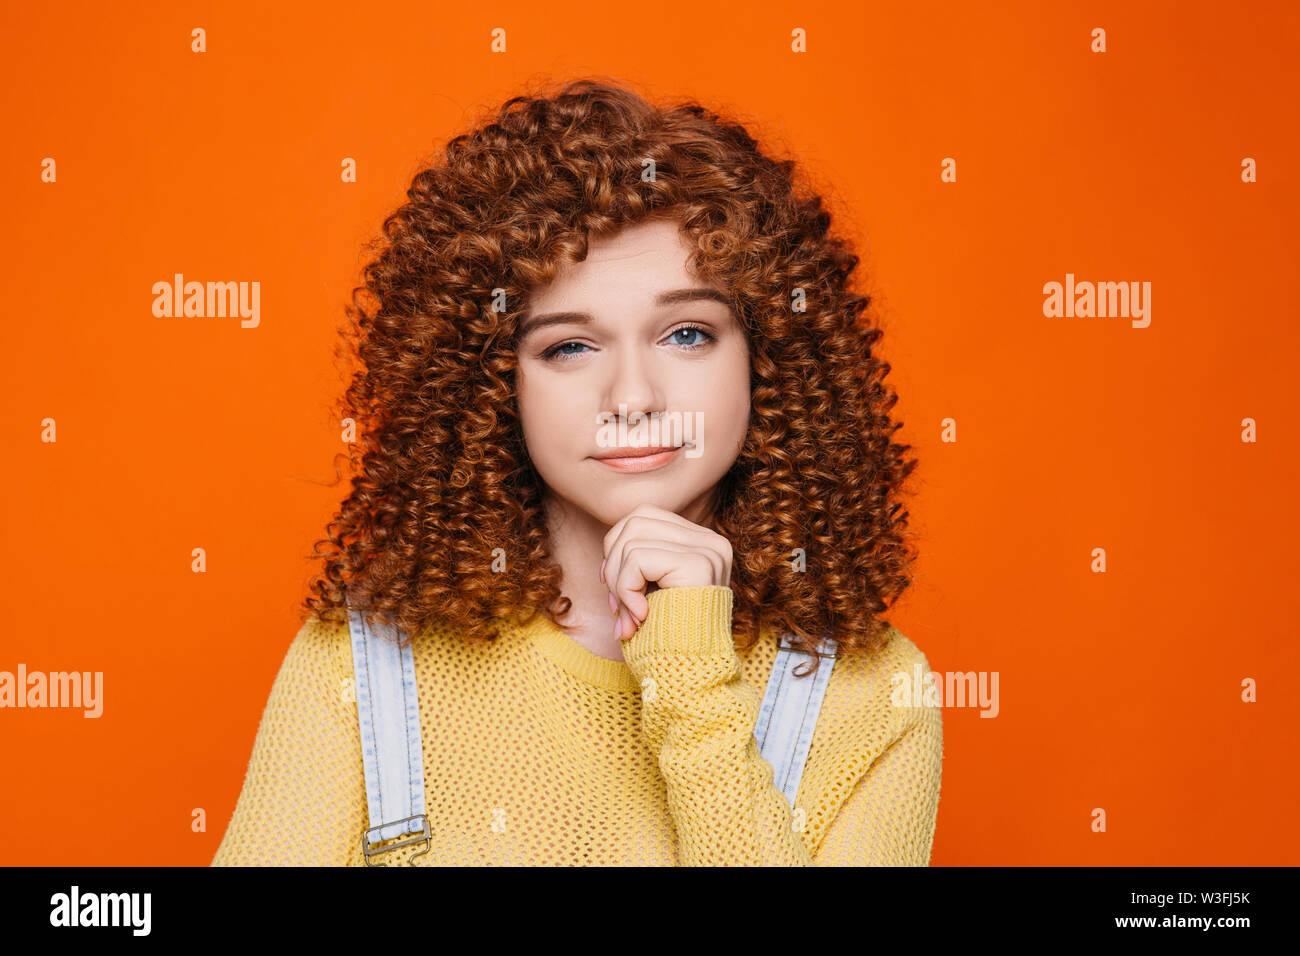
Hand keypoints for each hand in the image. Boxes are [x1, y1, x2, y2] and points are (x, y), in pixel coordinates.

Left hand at [599, 504, 732, 640]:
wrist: (691, 680)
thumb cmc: (668, 643)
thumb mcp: (649, 594)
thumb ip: (636, 565)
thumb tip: (608, 556)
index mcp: (703, 544)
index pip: (644, 518)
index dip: (618, 548)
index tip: (613, 590)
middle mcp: (712, 542)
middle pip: (636, 520)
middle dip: (614, 564)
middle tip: (617, 608)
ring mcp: (708, 551)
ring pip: (632, 538)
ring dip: (617, 581)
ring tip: (628, 617)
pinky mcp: (698, 565)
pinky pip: (637, 559)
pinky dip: (626, 590)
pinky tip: (640, 618)